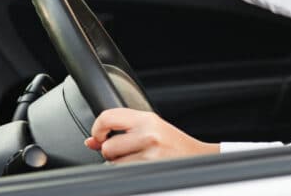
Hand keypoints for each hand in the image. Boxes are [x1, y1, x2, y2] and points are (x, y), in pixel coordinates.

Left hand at [85, 108, 219, 162]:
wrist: (199, 158)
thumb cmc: (175, 144)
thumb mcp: (150, 128)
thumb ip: (121, 131)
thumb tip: (91, 142)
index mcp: (147, 119)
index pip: (108, 117)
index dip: (97, 128)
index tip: (99, 136)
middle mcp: (148, 134)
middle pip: (108, 147)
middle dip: (111, 153)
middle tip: (125, 151)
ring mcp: (149, 155)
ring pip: (114, 164)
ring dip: (120, 165)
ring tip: (138, 160)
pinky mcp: (150, 170)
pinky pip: (123, 174)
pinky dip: (127, 173)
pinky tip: (141, 168)